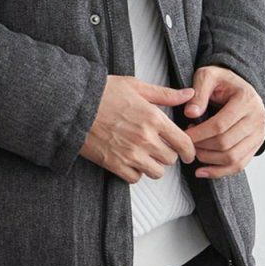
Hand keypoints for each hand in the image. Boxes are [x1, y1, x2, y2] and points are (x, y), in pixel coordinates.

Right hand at [80, 75, 197, 181]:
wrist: (74, 106)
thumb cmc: (103, 93)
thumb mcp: (136, 86)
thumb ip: (165, 94)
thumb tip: (188, 94)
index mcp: (153, 118)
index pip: (183, 143)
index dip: (190, 151)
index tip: (189, 154)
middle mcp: (145, 138)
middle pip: (170, 159)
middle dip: (168, 155)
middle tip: (161, 149)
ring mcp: (130, 154)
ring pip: (156, 172)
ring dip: (154, 165)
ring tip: (146, 156)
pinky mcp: (115, 164)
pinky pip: (135, 178)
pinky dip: (136, 173)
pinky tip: (131, 162)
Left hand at [183, 66, 264, 177]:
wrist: (240, 87)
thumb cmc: (221, 82)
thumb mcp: (208, 76)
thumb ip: (198, 92)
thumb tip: (190, 113)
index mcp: (246, 99)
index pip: (220, 125)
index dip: (199, 133)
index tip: (183, 135)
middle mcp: (258, 117)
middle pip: (226, 143)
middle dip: (202, 147)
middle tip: (187, 144)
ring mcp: (260, 133)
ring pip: (233, 157)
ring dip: (208, 159)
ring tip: (194, 152)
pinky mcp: (257, 145)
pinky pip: (239, 165)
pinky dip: (219, 172)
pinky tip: (201, 172)